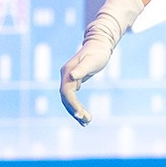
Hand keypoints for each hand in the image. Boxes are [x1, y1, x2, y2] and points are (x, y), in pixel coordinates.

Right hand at [59, 0, 144, 124]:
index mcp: (68, 72)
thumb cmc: (98, 52)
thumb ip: (82, 69)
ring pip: (68, 99)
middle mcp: (66, 76)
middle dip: (74, 111)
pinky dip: (77, 107)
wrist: (100, 44)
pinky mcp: (74, 81)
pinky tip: (83, 116)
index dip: (72, 104)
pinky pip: (73, 97)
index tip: (81, 115)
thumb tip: (72, 77)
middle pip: (66, 98)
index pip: (66, 92)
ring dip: (75, 111)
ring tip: (87, 122)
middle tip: (86, 122)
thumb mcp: (92, 61)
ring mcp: (69, 78)